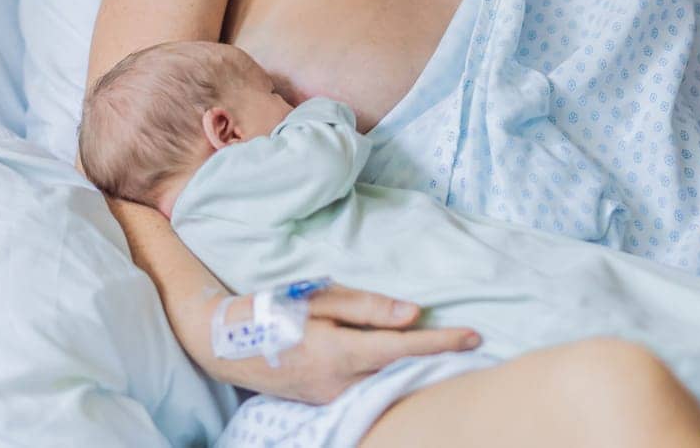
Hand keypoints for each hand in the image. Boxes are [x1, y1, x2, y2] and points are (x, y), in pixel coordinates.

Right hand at [207, 284, 480, 404]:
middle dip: (438, 361)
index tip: (474, 336)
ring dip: (416, 370)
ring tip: (446, 354)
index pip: (402, 348)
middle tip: (473, 345)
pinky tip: (405, 367)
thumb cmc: (272, 310)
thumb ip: (367, 307)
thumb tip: (413, 313)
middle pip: (401, 372)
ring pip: (386, 385)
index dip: (441, 342)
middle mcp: (339, 383)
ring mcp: (331, 399)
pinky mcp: (325, 403)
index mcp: (340, 351)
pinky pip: (367, 391)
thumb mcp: (317, 297)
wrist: (225, 344)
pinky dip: (390, 378)